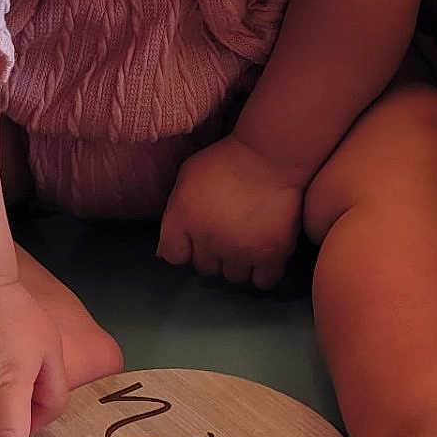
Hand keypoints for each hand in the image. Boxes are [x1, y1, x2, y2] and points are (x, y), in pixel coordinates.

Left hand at [157, 134, 305, 290]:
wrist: (270, 155)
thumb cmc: (227, 158)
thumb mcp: (189, 174)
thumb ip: (175, 211)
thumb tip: (165, 249)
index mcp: (184, 219)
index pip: (173, 255)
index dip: (184, 247)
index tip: (196, 237)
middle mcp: (209, 241)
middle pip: (204, 268)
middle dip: (212, 253)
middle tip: (225, 233)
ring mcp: (240, 251)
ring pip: (233, 277)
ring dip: (237, 263)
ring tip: (246, 241)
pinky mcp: (271, 255)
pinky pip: (263, 281)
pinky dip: (263, 271)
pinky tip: (264, 254)